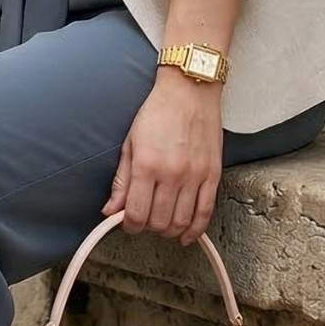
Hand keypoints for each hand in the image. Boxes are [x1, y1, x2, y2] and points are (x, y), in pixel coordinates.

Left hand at [102, 74, 222, 244]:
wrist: (189, 90)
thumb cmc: (157, 112)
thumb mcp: (130, 143)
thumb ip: (121, 180)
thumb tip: (110, 210)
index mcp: (146, 165)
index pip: (136, 213)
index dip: (129, 225)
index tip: (127, 223)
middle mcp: (172, 174)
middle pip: (159, 221)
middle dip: (148, 227)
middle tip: (144, 220)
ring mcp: (195, 176)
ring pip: (182, 221)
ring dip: (169, 230)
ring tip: (162, 224)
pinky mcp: (213, 175)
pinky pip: (206, 212)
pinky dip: (196, 229)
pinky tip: (187, 235)